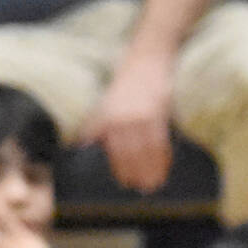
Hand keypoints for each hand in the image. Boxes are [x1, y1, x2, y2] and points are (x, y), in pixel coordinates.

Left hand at [78, 53, 174, 193]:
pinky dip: (164, 154)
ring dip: (153, 168)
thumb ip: (95, 126)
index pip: (113, 150)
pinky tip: (166, 164)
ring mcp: (142, 116)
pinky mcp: (159, 111)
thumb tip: (81, 147)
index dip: (120, 168)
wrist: (146, 58)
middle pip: (131, 154)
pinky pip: (162, 139)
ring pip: (147, 149)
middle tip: (143, 189)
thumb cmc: (124, 84)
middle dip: (137, 173)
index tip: (125, 183)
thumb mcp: (103, 104)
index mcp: (107, 119)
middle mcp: (123, 119)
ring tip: (156, 183)